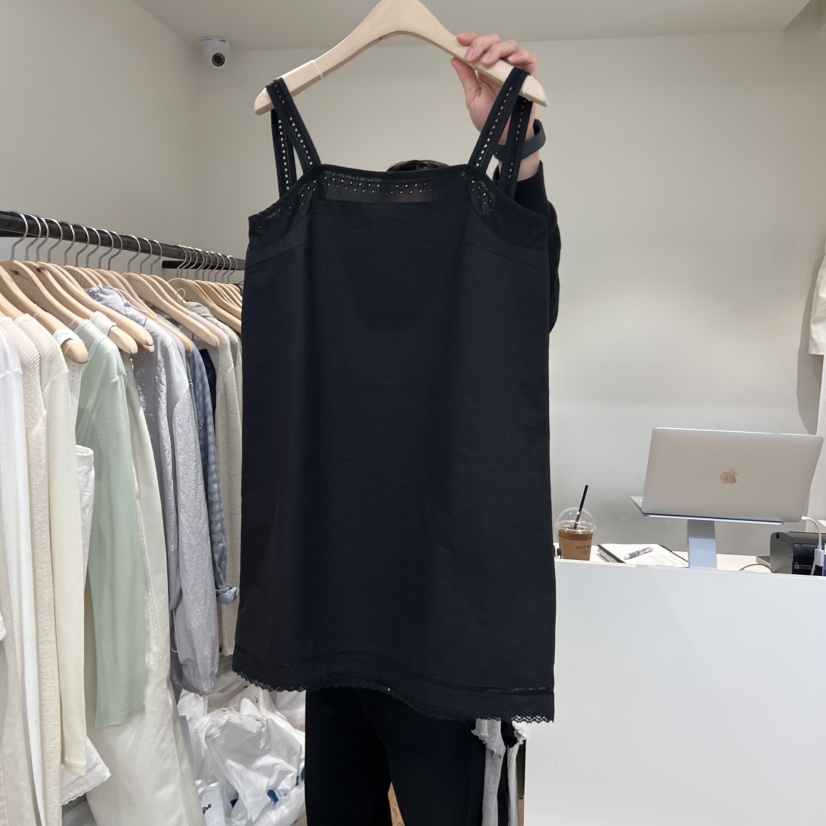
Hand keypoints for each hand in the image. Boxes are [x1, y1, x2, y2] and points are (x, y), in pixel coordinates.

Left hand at [451, 33, 540, 179]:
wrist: (504, 137)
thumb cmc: (490, 119)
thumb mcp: (473, 98)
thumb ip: (467, 78)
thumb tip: (455, 59)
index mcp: (485, 69)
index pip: (479, 46)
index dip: (470, 39)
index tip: (460, 40)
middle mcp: (500, 65)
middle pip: (494, 41)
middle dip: (481, 44)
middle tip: (473, 56)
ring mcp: (515, 69)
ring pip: (510, 46)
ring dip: (497, 50)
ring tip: (488, 61)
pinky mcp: (528, 76)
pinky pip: (529, 58)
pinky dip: (522, 55)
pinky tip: (511, 61)